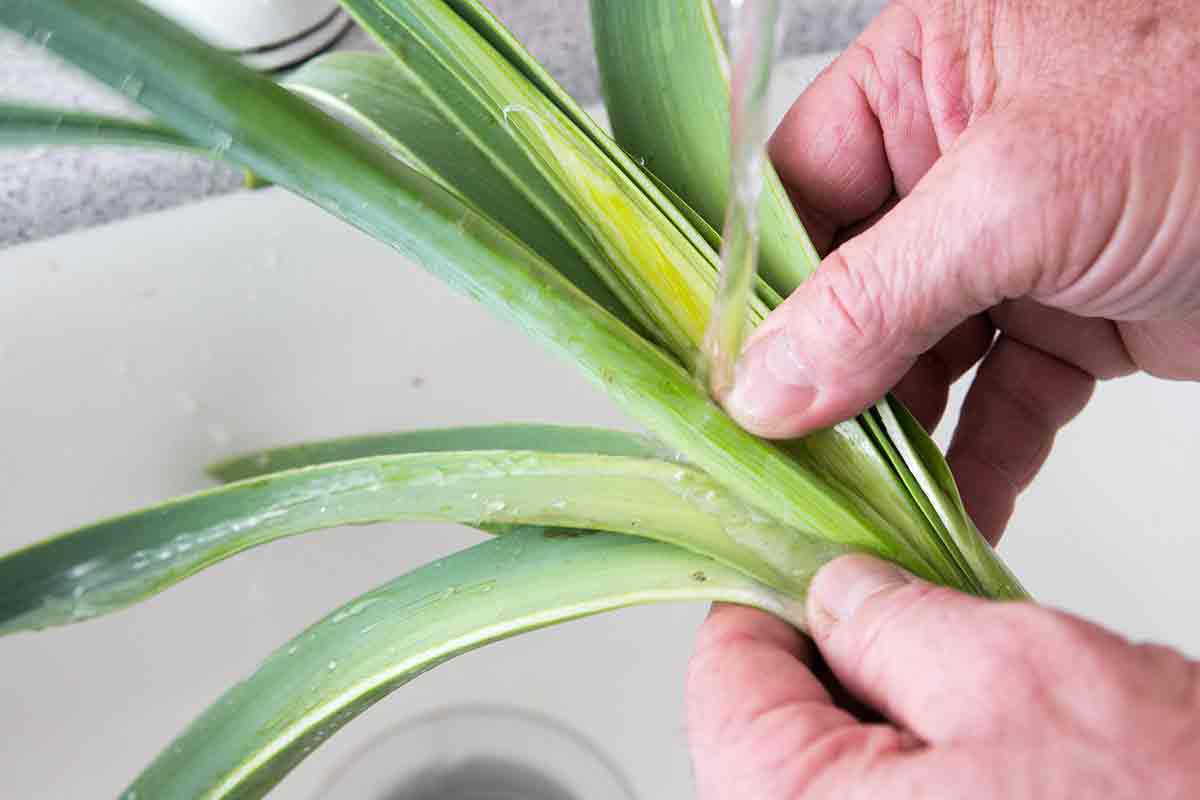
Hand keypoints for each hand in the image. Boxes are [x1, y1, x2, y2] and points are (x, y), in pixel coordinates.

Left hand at [687, 555, 1199, 798]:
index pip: (725, 670)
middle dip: (852, 651)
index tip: (824, 556)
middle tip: (926, 611)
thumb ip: (891, 622)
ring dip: (903, 704)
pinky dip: (932, 754)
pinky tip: (1000, 742)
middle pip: (777, 716)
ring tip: (986, 688)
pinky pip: (891, 796)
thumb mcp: (1009, 675)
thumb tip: (835, 591)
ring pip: (840, 757)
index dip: (777, 591)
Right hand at [724, 0, 1199, 540]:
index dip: (754, 289)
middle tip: (779, 460)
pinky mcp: (1071, 320)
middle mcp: (953, 165)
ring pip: (915, 356)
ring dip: (890, 433)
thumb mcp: (1020, 193)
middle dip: (820, 377)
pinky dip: (978, 459)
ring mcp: (1011, 247)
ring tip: (849, 504)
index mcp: (922, 84)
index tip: (725, 381)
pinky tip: (949, 514)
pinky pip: (1001, 400)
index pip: (793, 192)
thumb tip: (764, 384)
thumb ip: (876, 294)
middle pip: (844, 286)